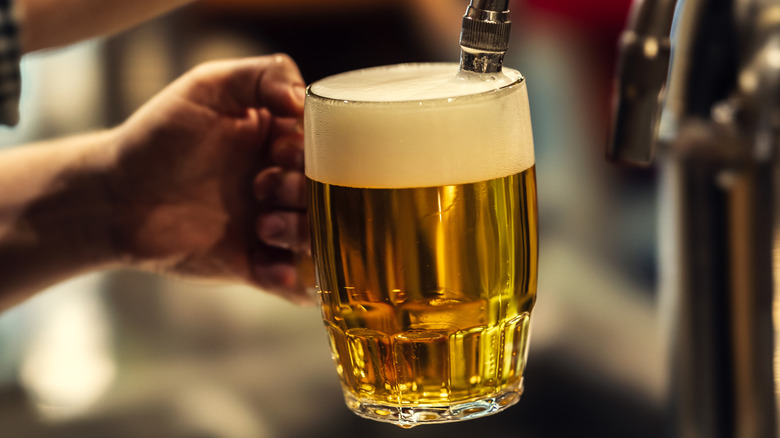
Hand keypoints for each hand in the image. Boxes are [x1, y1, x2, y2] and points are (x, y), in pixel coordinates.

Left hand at [109, 54, 311, 303]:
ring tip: (263, 227)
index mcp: (282, 142)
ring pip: (320, 240)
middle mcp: (284, 186)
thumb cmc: (158, 136)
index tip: (279, 151)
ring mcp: (273, 227)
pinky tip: (268, 269)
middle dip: (307, 193)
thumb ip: (263, 75)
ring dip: (302, 234)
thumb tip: (305, 102)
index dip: (316, 152)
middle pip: (331, 197)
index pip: (330, 150)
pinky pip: (293, 285)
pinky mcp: (255, 266)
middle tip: (263, 187)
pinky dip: (291, 282)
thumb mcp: (208, 87)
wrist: (113, 198)